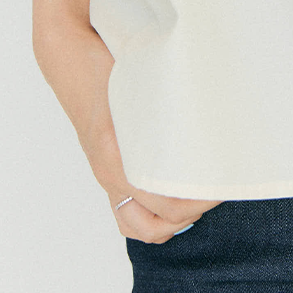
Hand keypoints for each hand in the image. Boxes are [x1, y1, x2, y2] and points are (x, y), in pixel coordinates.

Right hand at [34, 19, 223, 242]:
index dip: (196, 202)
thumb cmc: (106, 72)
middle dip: (188, 215)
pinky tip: (174, 199)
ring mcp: (106, 178)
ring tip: (196, 200)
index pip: (162, 205)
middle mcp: (109, 175)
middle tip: (214, 192)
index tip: (219, 184)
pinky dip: (152, 218)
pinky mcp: (108, 174)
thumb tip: (207, 125)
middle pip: (152, 225)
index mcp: (117, 157)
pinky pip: (127, 215)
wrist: (72, 65)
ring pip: (137, 227)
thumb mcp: (140, 88)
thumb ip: (165, 112)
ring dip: (170, 223)